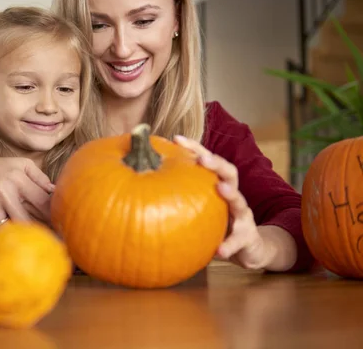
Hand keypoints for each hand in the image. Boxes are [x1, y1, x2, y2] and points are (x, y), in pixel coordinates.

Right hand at [0, 152, 54, 228]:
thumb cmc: (1, 168)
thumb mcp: (22, 165)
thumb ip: (40, 178)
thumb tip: (55, 192)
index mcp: (17, 178)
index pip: (40, 202)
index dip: (49, 214)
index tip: (55, 222)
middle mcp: (2, 189)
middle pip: (23, 220)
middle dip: (31, 226)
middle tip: (36, 230)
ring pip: (5, 225)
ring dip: (9, 224)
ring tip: (9, 217)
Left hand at [173, 135, 271, 269]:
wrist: (248, 248)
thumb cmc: (217, 223)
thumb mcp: (199, 208)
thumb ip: (179, 196)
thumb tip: (142, 183)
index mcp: (218, 185)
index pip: (208, 161)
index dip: (194, 149)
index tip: (176, 139)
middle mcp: (233, 196)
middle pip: (230, 172)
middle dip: (217, 163)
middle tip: (203, 159)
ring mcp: (243, 216)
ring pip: (240, 202)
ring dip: (231, 194)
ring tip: (220, 189)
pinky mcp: (247, 238)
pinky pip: (238, 241)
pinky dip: (229, 245)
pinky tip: (218, 251)